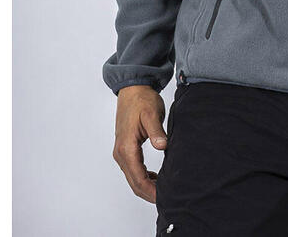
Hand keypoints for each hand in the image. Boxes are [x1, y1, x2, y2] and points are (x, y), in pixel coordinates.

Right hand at [111, 85, 168, 202]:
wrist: (132, 89)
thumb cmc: (142, 100)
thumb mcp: (152, 114)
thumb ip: (156, 131)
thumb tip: (162, 146)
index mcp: (126, 148)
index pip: (138, 178)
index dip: (151, 190)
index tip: (164, 196)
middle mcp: (121, 153)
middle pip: (134, 183)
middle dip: (149, 193)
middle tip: (167, 197)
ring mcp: (121, 152)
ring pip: (132, 178)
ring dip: (146, 186)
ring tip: (164, 189)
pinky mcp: (125, 149)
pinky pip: (132, 169)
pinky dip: (143, 177)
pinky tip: (155, 176)